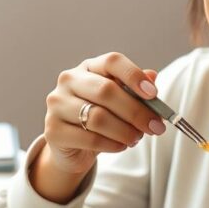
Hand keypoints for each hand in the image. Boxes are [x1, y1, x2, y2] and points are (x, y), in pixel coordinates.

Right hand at [42, 52, 164, 176]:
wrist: (73, 146)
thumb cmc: (101, 117)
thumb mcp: (121, 102)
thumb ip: (136, 90)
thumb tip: (153, 76)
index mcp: (88, 67)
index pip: (111, 61)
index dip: (134, 75)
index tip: (153, 94)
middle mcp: (69, 80)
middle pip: (106, 91)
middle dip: (136, 111)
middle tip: (155, 127)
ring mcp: (57, 105)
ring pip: (98, 117)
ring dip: (125, 131)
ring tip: (137, 138)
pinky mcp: (53, 130)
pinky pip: (90, 138)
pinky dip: (112, 144)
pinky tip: (121, 146)